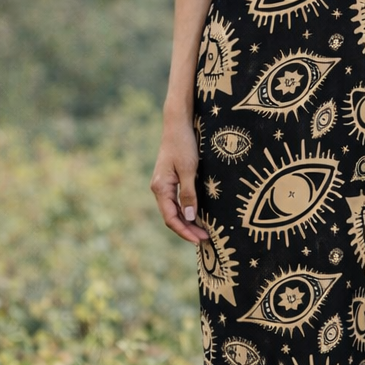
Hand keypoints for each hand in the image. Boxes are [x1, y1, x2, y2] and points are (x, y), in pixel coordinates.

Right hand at [150, 116, 210, 244]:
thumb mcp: (189, 169)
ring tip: (203, 232)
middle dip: (187, 230)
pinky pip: (176, 202)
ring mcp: (163, 185)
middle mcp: (159, 189)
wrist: (177, 125)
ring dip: (187, 222)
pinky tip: (196, 216)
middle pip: (171, 217)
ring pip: (173, 210)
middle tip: (205, 239)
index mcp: (161, 188)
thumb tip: (190, 217)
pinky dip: (186, 211)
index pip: (171, 218)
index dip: (184, 231)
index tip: (199, 240)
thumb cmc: (183, 144)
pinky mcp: (169, 181)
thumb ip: (189, 194)